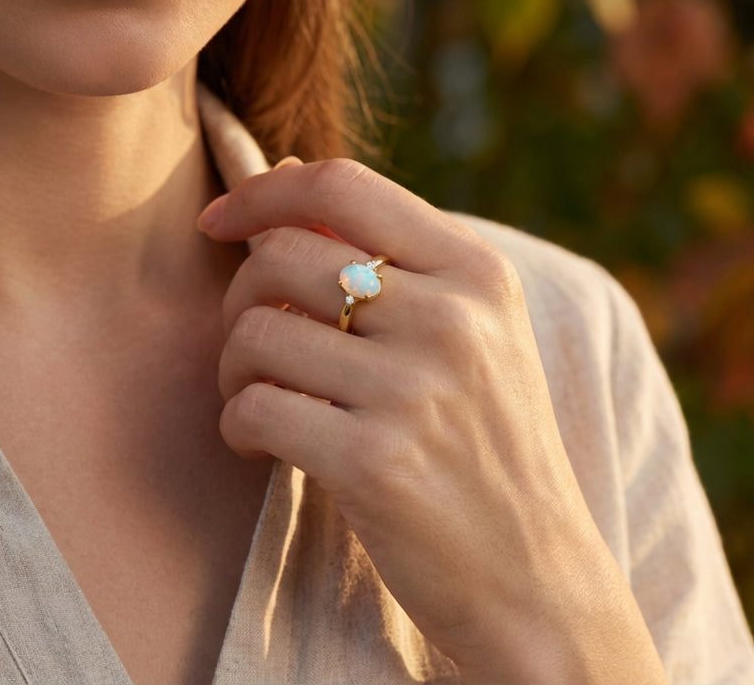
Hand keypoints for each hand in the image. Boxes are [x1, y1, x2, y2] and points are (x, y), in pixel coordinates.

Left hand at [198, 151, 667, 683]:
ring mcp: (414, 389)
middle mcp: (451, 318)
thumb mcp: (471, 332)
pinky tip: (262, 443)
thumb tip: (280, 181)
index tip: (220, 220)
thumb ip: (387, 257)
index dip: (263, 193)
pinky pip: (254, 407)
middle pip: (282, 256)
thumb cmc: (486, 442)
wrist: (536, 574)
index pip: (343, 185)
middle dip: (239, 295)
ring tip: (258, 395)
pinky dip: (238, 423)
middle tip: (252, 343)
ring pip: (256, 333)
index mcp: (476, 271)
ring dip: (233, 366)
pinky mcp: (374, 463)